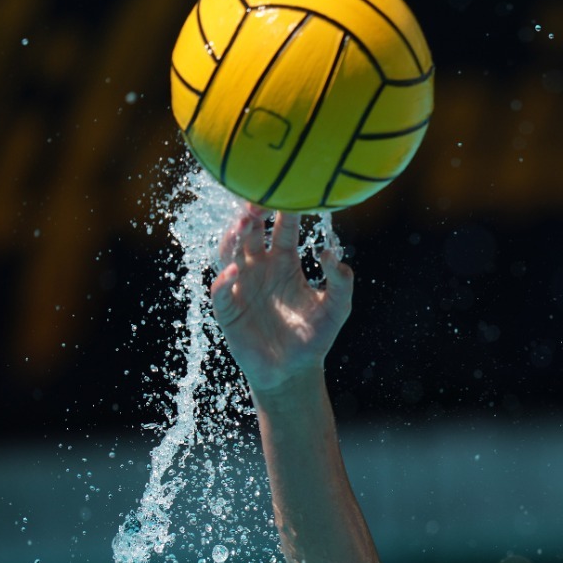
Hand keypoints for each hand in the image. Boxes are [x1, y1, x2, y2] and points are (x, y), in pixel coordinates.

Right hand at [209, 203, 354, 392]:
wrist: (294, 372)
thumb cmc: (316, 337)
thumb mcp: (337, 309)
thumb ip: (341, 283)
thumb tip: (331, 254)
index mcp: (285, 261)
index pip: (283, 227)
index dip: (285, 209)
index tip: (291, 191)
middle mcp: (260, 266)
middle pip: (251, 231)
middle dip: (252, 213)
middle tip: (257, 198)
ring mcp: (242, 285)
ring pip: (229, 252)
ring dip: (233, 236)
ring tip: (244, 224)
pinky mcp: (229, 310)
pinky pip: (221, 290)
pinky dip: (224, 280)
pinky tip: (235, 272)